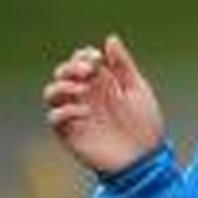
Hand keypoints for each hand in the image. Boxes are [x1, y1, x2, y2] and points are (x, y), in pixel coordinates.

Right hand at [43, 34, 164, 174]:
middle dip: (70, 67)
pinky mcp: (71, 134)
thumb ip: (123, 65)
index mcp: (101, 84)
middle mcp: (85, 97)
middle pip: (62, 74)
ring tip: (82, 89)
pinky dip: (66, 110)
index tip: (96, 58)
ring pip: (52, 93)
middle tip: (88, 71)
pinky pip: (54, 117)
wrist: (145, 158)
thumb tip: (110, 39)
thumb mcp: (136, 89)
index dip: (83, 55)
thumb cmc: (145, 124)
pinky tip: (85, 112)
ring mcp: (76, 114)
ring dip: (63, 85)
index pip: (80, 61)